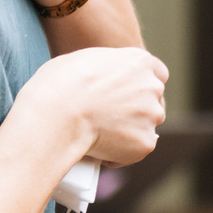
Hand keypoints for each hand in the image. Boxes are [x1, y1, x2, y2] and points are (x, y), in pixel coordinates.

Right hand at [21, 45, 167, 166]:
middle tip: (107, 117)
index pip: (157, 72)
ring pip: (144, 126)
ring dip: (127, 131)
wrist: (56, 115)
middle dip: (135, 109)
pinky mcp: (145, 142)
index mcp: (139, 61)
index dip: (141, 84)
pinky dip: (119, 153)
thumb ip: (104, 68)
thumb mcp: (82, 60)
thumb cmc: (59, 84)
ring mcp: (152, 116)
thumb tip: (101, 78)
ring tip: (97, 134)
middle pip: (152, 101)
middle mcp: (152, 86)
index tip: (128, 93)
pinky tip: (97, 148)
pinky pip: (134, 150)